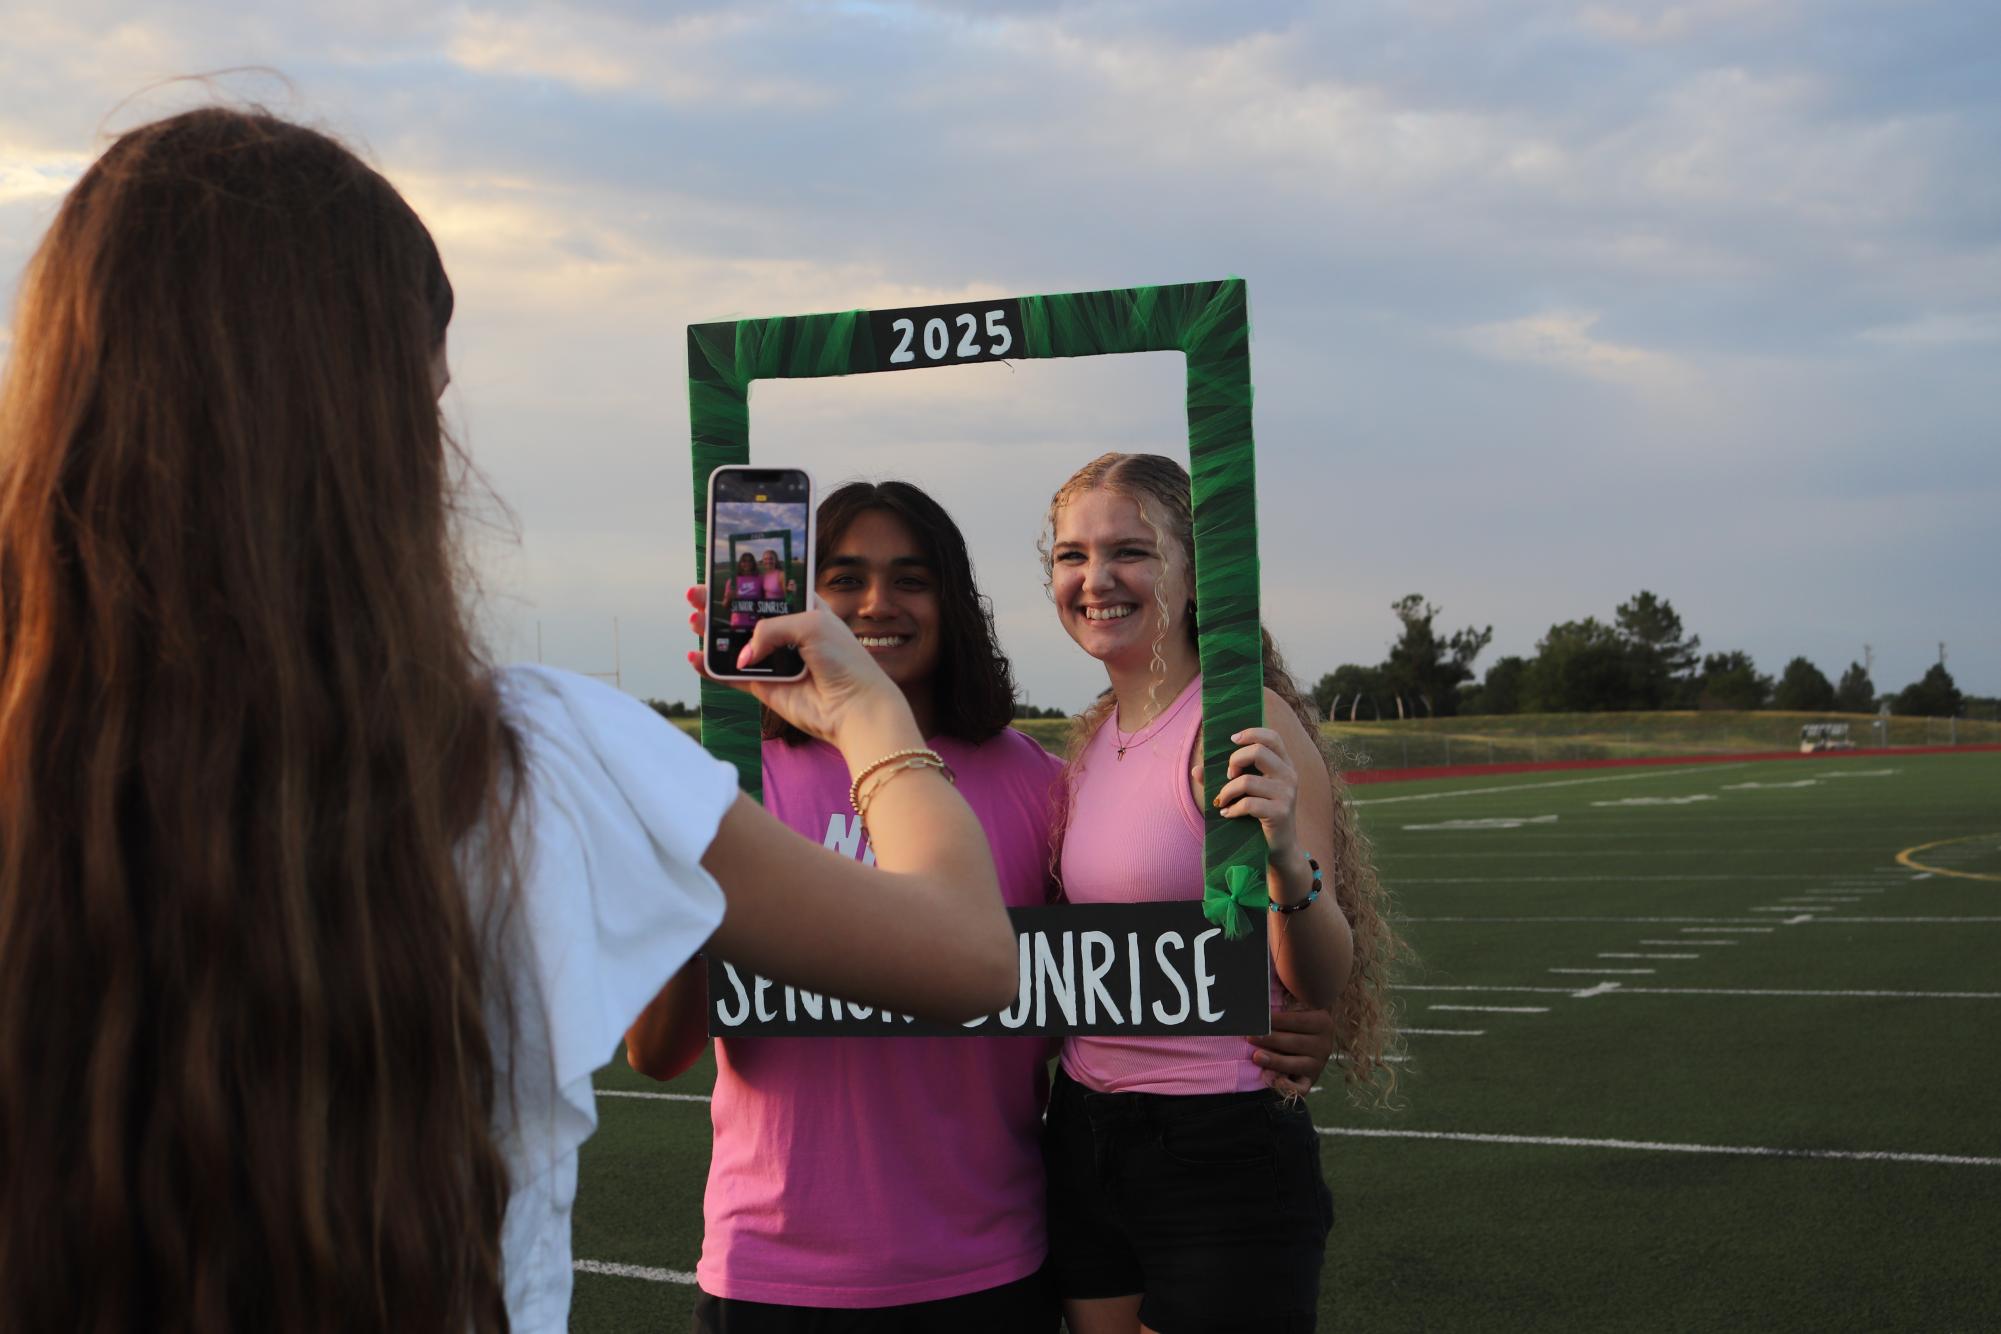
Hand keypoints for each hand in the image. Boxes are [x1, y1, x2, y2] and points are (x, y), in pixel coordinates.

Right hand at [685, 587, 902, 746]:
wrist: (854, 708)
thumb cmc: (843, 660)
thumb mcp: (810, 625)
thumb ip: (770, 629)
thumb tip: (743, 654)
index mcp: (805, 611)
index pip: (771, 591)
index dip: (748, 583)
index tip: (722, 571)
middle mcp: (788, 635)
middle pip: (746, 617)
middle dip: (719, 605)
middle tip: (695, 595)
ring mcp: (775, 661)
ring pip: (735, 645)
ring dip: (712, 633)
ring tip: (694, 621)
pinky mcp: (765, 687)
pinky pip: (732, 677)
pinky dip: (712, 669)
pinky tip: (696, 658)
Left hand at [1211, 726, 1300, 858]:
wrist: (1280, 847)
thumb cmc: (1260, 814)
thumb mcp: (1245, 792)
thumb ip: (1223, 779)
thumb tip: (1197, 769)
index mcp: (1284, 764)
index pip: (1273, 737)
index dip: (1251, 733)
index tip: (1232, 740)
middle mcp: (1289, 775)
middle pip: (1258, 751)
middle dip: (1234, 760)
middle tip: (1227, 776)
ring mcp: (1287, 794)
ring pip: (1247, 781)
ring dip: (1227, 791)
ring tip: (1222, 801)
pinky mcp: (1280, 812)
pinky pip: (1248, 804)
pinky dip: (1232, 809)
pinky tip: (1228, 814)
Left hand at [1251, 1003, 1335, 1095]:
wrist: (1311, 1043)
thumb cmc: (1295, 1020)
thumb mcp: (1296, 1006)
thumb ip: (1285, 996)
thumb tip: (1267, 980)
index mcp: (1322, 1022)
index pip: (1297, 1021)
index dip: (1277, 1020)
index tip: (1258, 1017)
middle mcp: (1324, 1044)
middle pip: (1295, 1042)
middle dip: (1271, 1039)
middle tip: (1250, 1036)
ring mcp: (1318, 1064)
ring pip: (1296, 1064)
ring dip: (1275, 1060)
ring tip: (1256, 1056)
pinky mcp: (1310, 1080)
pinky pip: (1301, 1087)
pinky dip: (1290, 1086)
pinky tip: (1276, 1080)